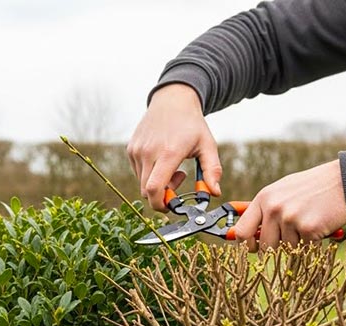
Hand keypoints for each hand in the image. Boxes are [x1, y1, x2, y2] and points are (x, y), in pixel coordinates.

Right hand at [127, 84, 222, 211]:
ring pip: (142, 183)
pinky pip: (138, 172)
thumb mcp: (208, 145)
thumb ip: (212, 170)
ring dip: (157, 183)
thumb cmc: (192, 124)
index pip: (155, 189)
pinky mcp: (131, 149)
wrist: (172, 100)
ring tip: (172, 166)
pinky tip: (161, 158)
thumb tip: (215, 192)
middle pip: (147, 191)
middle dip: (162, 195)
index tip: (172, 205)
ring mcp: (137, 150)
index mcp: (168, 153)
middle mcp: (148, 152)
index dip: (161, 204)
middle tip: (179, 180)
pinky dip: (149, 174)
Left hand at [231, 160, 345, 251]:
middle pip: (264, 246)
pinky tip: (319, 225)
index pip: (242, 231)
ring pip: (286, 249)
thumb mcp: (282, 191)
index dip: (247, 244)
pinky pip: (304, 248)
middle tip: (291, 237)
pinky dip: (313, 242)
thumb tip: (244, 235)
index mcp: (264, 199)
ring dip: (298, 242)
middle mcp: (274, 208)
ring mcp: (290, 219)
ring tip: (309, 222)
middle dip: (276, 247)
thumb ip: (265, 211)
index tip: (254, 247)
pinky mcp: (308, 228)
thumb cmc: (312, 189)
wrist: (345, 182)